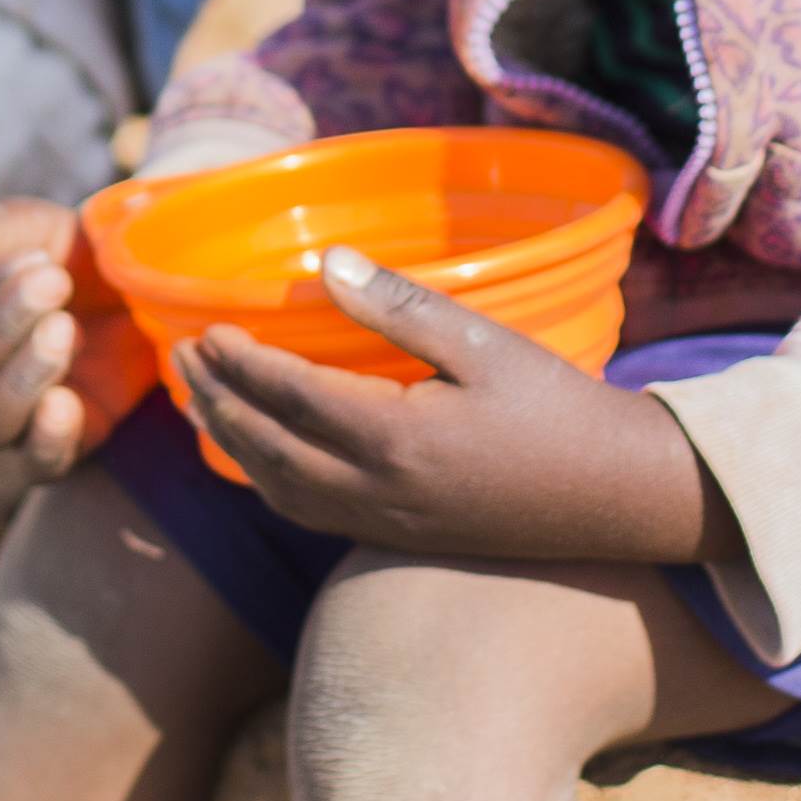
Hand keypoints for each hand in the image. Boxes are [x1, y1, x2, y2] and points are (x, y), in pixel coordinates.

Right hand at [0, 199, 143, 472]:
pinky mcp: (51, 449)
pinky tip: (67, 403)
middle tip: (57, 283)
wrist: (142, 296)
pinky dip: (46, 439)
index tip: (36, 255)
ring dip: (21, 378)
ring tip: (65, 332)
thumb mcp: (38, 229)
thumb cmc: (72, 256)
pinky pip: (34, 463)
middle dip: (2, 324)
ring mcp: (2, 417)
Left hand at [172, 248, 732, 567]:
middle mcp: (377, 490)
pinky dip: (269, 482)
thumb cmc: (560, 409)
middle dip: (216, 402)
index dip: (238, 363)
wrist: (620, 498)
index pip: (288, 396)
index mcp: (394, 438)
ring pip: (280, 490)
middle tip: (180, 359)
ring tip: (202, 402)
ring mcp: (386, 523)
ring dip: (233, 444)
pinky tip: (263, 456)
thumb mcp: (486, 343)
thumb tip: (326, 263)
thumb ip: (400, 307)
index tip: (204, 330)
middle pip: (265, 447)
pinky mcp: (402, 537)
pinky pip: (311, 513)